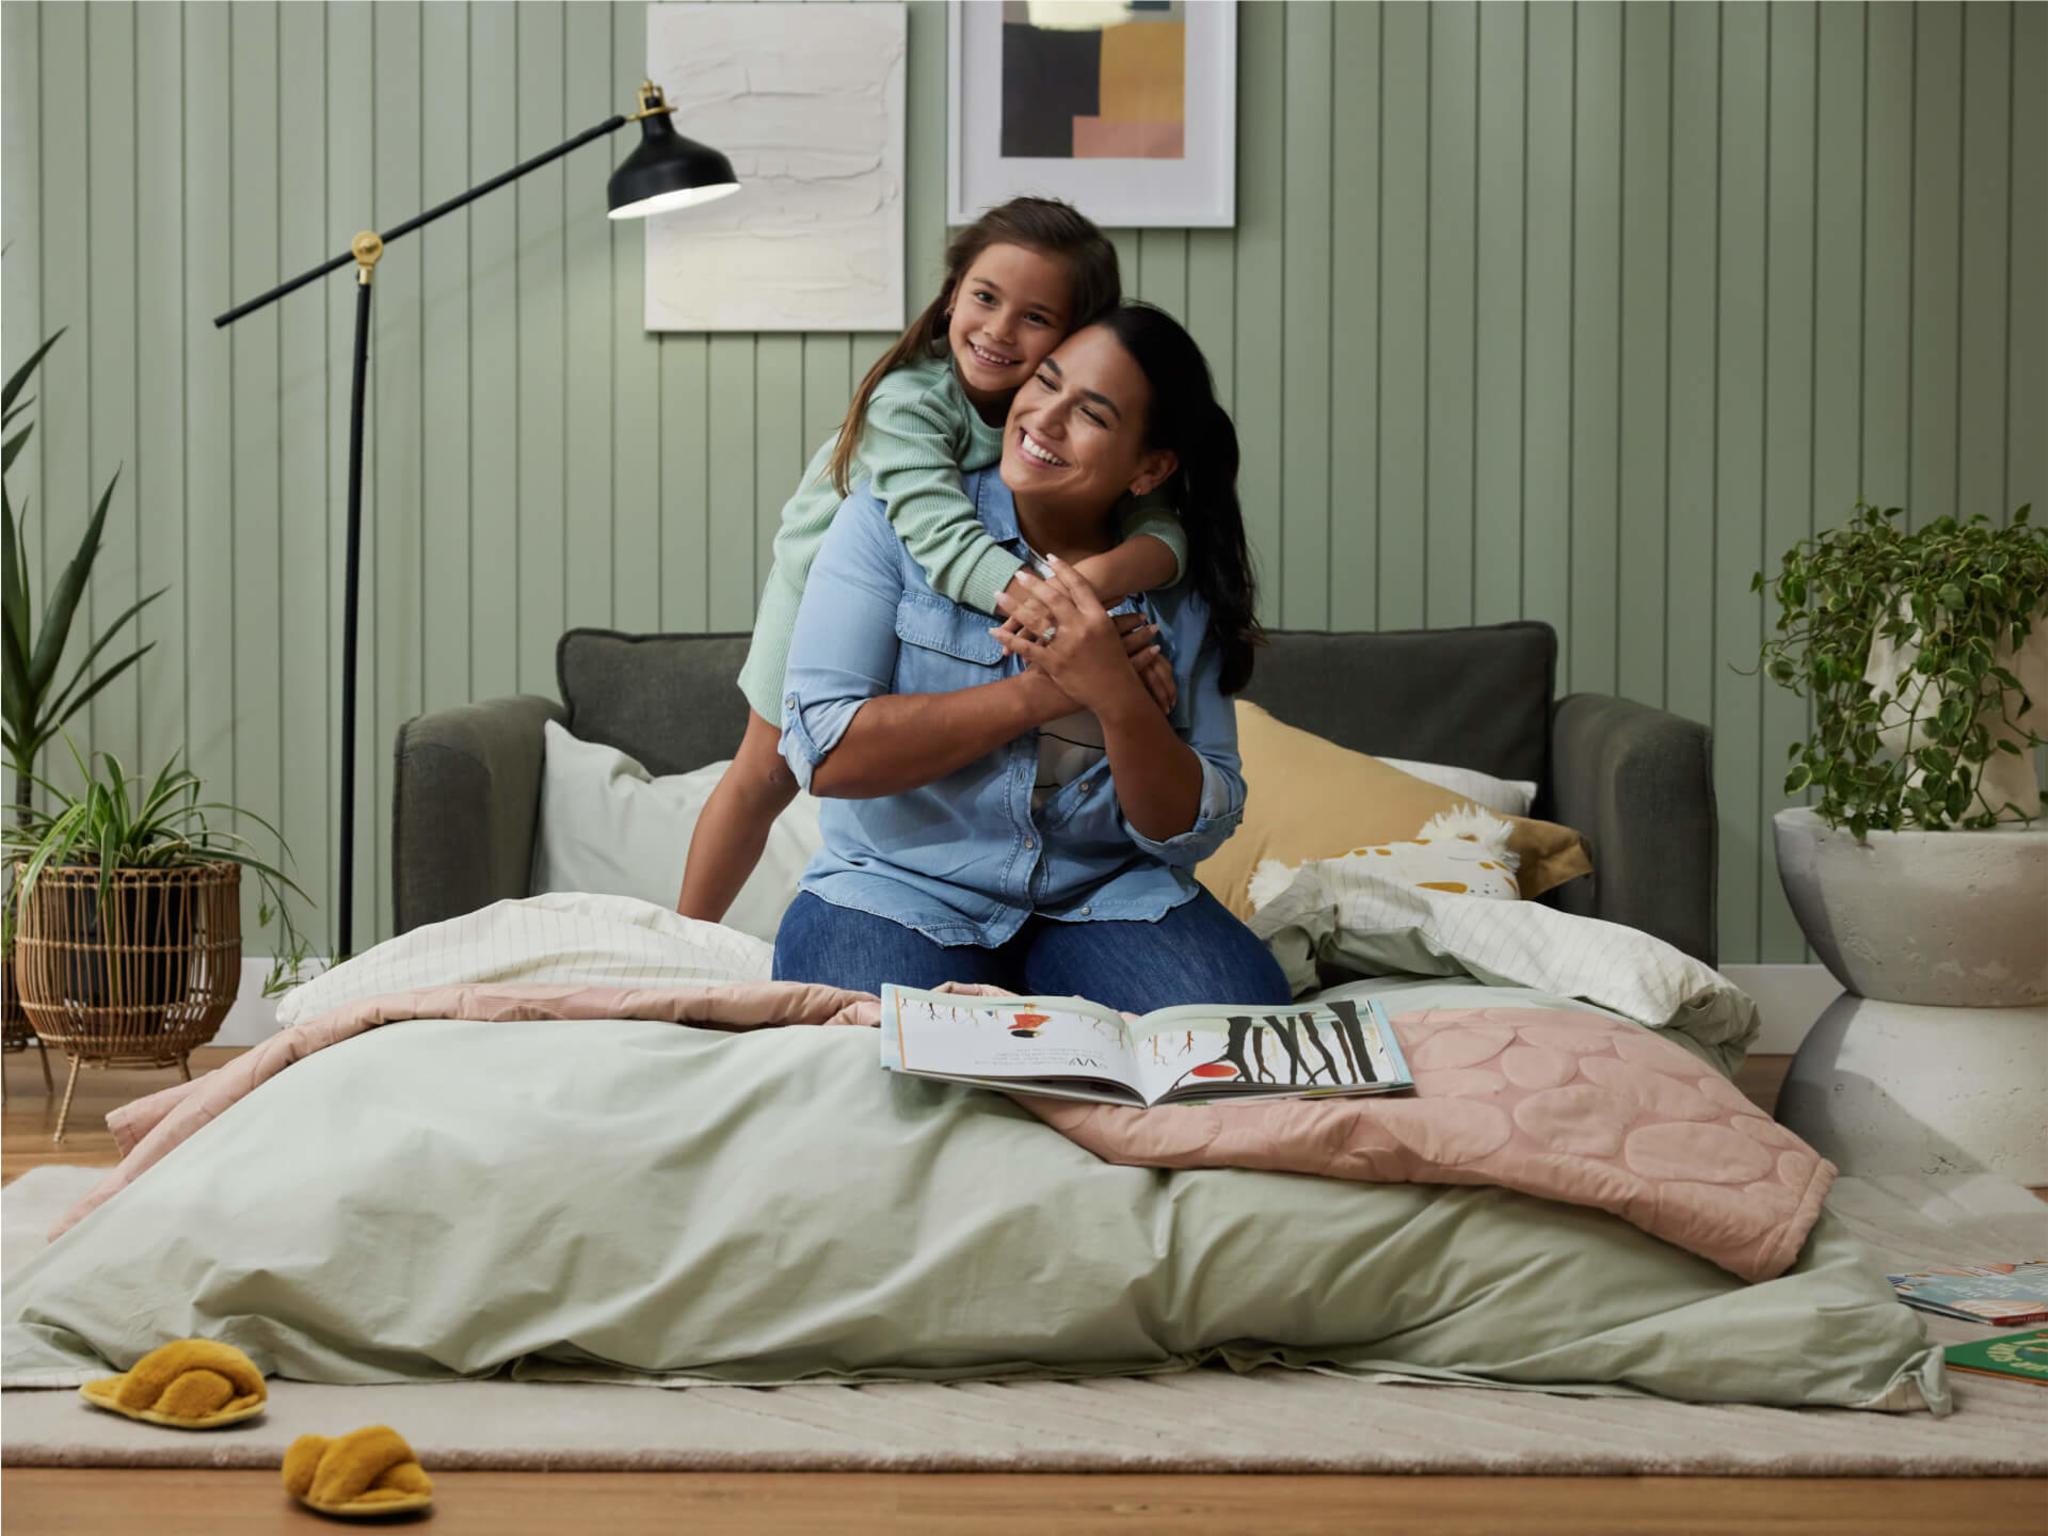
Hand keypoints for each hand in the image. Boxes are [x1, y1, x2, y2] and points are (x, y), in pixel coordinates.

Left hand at [996, 587, 1174, 714]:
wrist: (1117, 692)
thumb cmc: (1118, 662)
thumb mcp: (1111, 632)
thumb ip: (1097, 613)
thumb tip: (1089, 593)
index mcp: (1098, 616)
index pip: (1078, 585)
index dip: (1063, 570)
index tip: (1049, 558)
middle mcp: (1081, 627)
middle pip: (1053, 598)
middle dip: (1034, 584)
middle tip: (1020, 574)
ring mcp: (1067, 645)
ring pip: (1035, 620)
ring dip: (1014, 606)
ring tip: (999, 595)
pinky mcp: (1055, 663)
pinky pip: (1027, 648)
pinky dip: (1009, 639)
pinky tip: (995, 632)